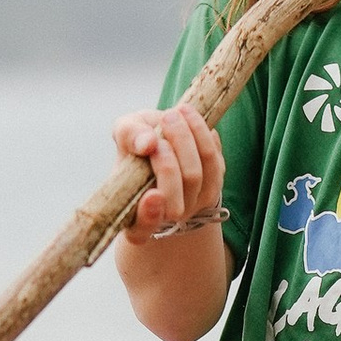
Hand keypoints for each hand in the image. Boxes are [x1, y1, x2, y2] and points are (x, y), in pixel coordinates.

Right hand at [113, 103, 223, 244]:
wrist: (164, 142)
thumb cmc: (138, 142)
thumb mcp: (125, 133)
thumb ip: (129, 136)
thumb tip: (149, 144)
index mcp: (136, 218)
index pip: (140, 229)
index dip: (148, 216)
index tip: (152, 195)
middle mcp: (165, 219)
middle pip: (174, 187)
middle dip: (174, 148)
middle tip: (167, 118)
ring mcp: (192, 207)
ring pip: (198, 173)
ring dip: (191, 137)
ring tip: (179, 111)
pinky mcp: (212, 188)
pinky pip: (214, 163)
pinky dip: (204, 136)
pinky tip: (191, 118)